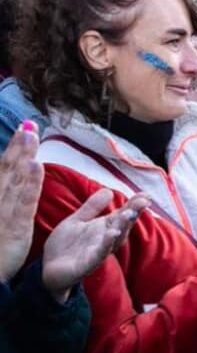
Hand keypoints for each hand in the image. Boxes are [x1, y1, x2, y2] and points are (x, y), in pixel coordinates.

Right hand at [0, 123, 43, 282]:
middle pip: (7, 170)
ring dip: (22, 156)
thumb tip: (17, 179)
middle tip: (29, 123)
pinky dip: (29, 183)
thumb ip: (7, 196)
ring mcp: (1, 214)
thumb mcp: (0, 218)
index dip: (14, 148)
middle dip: (18, 146)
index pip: (4, 170)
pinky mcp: (13, 228)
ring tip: (31, 134)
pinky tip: (36, 165)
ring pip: (14, 181)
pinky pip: (22, 202)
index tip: (26, 127)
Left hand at [42, 189, 148, 303]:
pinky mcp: (87, 265)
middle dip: (133, 213)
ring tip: (128, 214)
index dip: (134, 204)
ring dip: (123, 227)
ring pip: (115, 239)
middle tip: (142, 202)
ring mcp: (98, 252)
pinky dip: (107, 244)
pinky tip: (112, 234)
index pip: (123, 214)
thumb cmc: (65, 245)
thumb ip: (92, 207)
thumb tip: (109, 191)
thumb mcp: (77, 220)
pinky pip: (99, 254)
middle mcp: (105, 239)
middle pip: (123, 225)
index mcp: (104, 227)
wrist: (47, 268)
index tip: (146, 194)